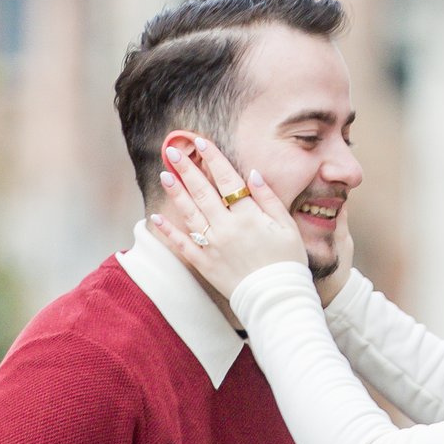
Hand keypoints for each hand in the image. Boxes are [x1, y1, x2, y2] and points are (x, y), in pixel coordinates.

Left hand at [153, 138, 309, 302]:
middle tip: (173, 151)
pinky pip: (183, 245)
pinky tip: (155, 217)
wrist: (277, 300)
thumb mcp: (287, 227)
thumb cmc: (287, 263)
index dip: (213, 159)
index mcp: (248, 216)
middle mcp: (226, 228)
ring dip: (176, 193)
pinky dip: (168, 231)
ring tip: (165, 174)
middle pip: (203, 192)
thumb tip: (252, 174)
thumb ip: (268, 199)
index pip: (227, 180)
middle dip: (187, 169)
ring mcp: (213, 247)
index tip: (201, 142)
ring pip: (190, 214)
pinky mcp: (204, 265)